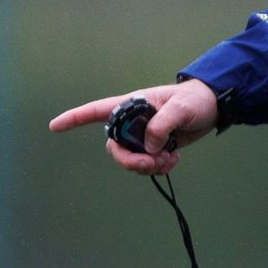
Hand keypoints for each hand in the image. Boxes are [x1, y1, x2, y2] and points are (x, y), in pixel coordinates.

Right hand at [48, 78, 219, 175]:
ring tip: (168, 158)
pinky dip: (159, 168)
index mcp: (132, 105)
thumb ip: (162, 125)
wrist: (212, 109)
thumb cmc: (195, 100)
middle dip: (130, 161)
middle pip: (115, 147)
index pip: (97, 111)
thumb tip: (148, 146)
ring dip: (147, 166)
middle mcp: (133, 122)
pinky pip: (147, 165)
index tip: (55, 126)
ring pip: (130, 160)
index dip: (74, 118)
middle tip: (151, 163)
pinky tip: (174, 159)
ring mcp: (143, 137)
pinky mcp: (155, 148)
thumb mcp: (181, 108)